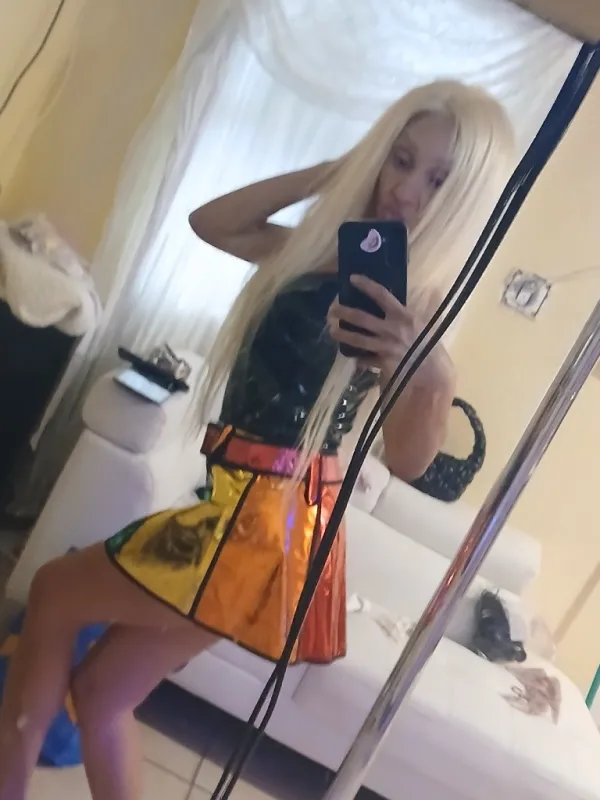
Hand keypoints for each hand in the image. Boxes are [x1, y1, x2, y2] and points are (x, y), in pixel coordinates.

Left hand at [327, 275, 451, 386]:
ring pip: (357, 340)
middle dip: (343, 312)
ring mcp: (384, 347)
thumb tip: (435, 290)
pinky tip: (354, 358)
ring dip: (342, 334)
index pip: (381, 295)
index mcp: (403, 316)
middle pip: (361, 318)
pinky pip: (365, 360)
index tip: (352, 278)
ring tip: (331, 331)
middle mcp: (390, 329)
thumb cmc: (433, 347)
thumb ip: (430, 306)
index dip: (366, 285)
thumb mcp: (432, 324)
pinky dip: (359, 359)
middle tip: (331, 309)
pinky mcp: (381, 363)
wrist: (433, 374)